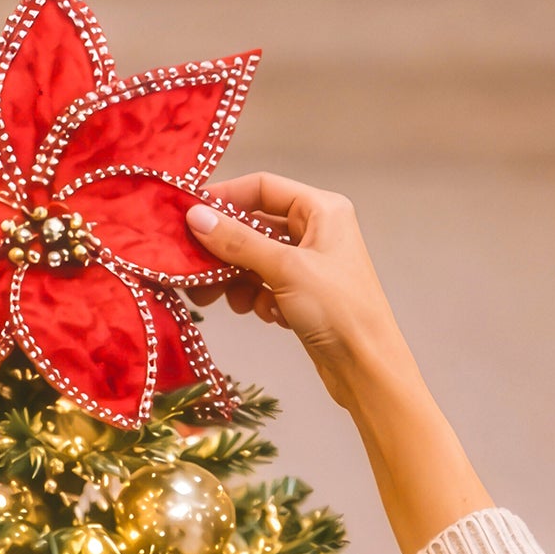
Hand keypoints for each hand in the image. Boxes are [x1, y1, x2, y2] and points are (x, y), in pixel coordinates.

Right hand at [184, 174, 417, 410]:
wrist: (365, 366)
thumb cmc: (339, 309)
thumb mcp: (285, 269)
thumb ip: (238, 241)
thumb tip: (195, 217)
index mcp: (321, 209)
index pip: (263, 188)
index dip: (225, 198)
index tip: (189, 216)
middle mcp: (316, 230)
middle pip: (254, 226)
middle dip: (225, 250)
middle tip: (194, 271)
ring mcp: (308, 263)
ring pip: (255, 260)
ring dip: (238, 280)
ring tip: (232, 302)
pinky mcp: (302, 294)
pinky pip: (265, 285)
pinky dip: (258, 299)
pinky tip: (268, 315)